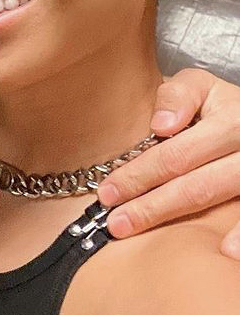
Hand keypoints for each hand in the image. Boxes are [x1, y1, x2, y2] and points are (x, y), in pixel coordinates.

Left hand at [97, 68, 239, 258]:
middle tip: (114, 221)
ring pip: (214, 199)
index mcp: (228, 119)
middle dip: (149, 205)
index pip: (176, 153)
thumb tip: (162, 124)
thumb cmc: (217, 102)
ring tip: (138, 232)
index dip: (139, 175)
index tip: (108, 192)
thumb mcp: (198, 85)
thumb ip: (177, 96)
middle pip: (193, 184)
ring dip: (174, 220)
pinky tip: (224, 251)